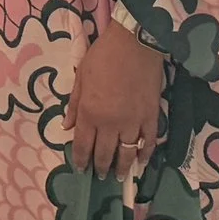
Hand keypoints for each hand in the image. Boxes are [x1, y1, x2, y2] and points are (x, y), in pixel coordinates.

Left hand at [68, 14, 167, 176]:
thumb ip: (74, 105)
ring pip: (127, 153)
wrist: (135, 43)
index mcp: (90, 113)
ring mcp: (133, 122)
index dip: (81, 160)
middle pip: (105, 153)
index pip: (83, 145)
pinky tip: (141, 162)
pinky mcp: (151, 117)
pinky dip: (145, 154)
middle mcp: (111, 123)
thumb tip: (67, 127)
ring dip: (123, 167)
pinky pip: (148, 141)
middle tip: (100, 176)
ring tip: (119, 176)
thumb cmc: (103, 56)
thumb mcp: (81, 77)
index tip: (81, 170)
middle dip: (100, 167)